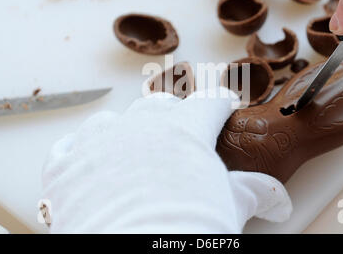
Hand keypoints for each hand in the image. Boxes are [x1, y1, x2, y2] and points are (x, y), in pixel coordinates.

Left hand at [42, 88, 291, 232]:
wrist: (136, 252)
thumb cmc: (190, 227)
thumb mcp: (229, 207)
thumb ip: (253, 193)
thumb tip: (279, 198)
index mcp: (185, 128)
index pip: (210, 103)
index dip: (220, 105)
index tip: (223, 107)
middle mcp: (139, 126)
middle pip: (159, 107)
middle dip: (172, 117)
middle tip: (179, 134)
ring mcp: (97, 143)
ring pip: (112, 122)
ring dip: (124, 131)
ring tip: (132, 149)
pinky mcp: (63, 168)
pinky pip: (71, 147)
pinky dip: (81, 153)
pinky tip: (88, 163)